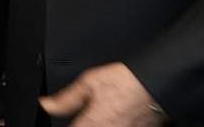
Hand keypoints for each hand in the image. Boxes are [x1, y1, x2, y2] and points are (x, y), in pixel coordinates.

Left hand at [39, 63, 165, 126]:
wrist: (157, 83)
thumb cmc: (127, 81)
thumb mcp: (90, 81)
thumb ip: (66, 98)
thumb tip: (46, 104)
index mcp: (91, 124)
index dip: (66, 124)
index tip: (63, 120)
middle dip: (87, 123)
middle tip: (93, 113)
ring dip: (102, 124)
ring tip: (106, 115)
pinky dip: (116, 125)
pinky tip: (117, 118)